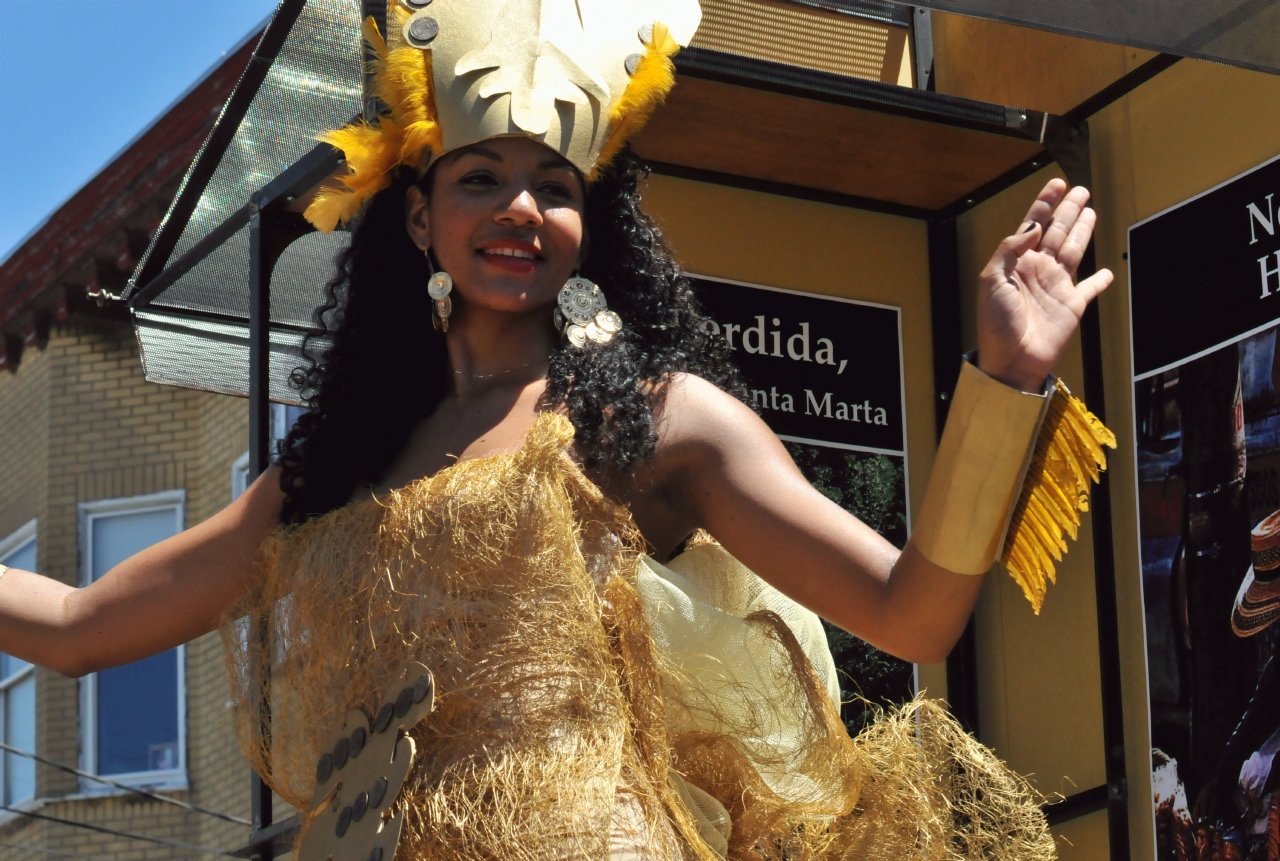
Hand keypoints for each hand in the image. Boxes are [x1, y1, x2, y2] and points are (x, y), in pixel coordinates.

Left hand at [976, 179, 1113, 392]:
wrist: (1012, 360)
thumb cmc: (996, 324)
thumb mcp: (991, 281)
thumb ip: (1009, 249)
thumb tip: (1033, 227)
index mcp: (1018, 263)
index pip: (1033, 225)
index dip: (1044, 204)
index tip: (1056, 184)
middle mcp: (1038, 270)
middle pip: (1058, 232)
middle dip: (1068, 210)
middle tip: (1080, 190)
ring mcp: (1057, 287)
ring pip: (1075, 250)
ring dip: (1083, 231)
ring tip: (1090, 211)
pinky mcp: (1073, 305)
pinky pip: (1090, 289)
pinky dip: (1100, 281)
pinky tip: (1108, 272)